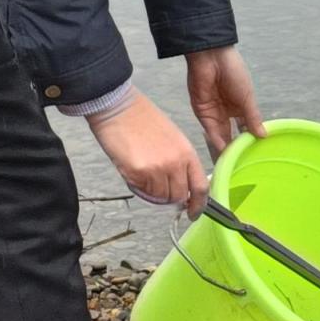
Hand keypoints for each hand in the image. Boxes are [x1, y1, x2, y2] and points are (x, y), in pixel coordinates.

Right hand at [90, 91, 210, 213]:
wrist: (119, 108)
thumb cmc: (143, 120)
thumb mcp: (173, 138)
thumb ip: (180, 162)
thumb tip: (181, 186)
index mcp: (187, 152)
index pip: (200, 186)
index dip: (199, 204)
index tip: (193, 212)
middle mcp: (176, 163)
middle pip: (178, 195)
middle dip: (169, 197)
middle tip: (157, 187)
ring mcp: (158, 169)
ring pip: (160, 196)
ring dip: (153, 191)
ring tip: (143, 172)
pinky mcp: (138, 172)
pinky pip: (142, 191)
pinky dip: (139, 187)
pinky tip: (133, 169)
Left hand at [185, 45, 266, 158]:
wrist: (212, 58)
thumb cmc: (234, 73)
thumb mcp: (247, 97)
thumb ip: (253, 117)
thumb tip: (263, 136)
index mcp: (240, 106)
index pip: (245, 128)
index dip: (250, 140)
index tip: (255, 155)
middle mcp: (227, 112)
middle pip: (231, 134)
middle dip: (236, 148)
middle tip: (242, 165)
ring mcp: (214, 113)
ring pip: (220, 135)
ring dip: (226, 147)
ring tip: (233, 163)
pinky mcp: (201, 112)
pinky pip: (210, 129)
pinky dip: (216, 139)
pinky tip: (223, 149)